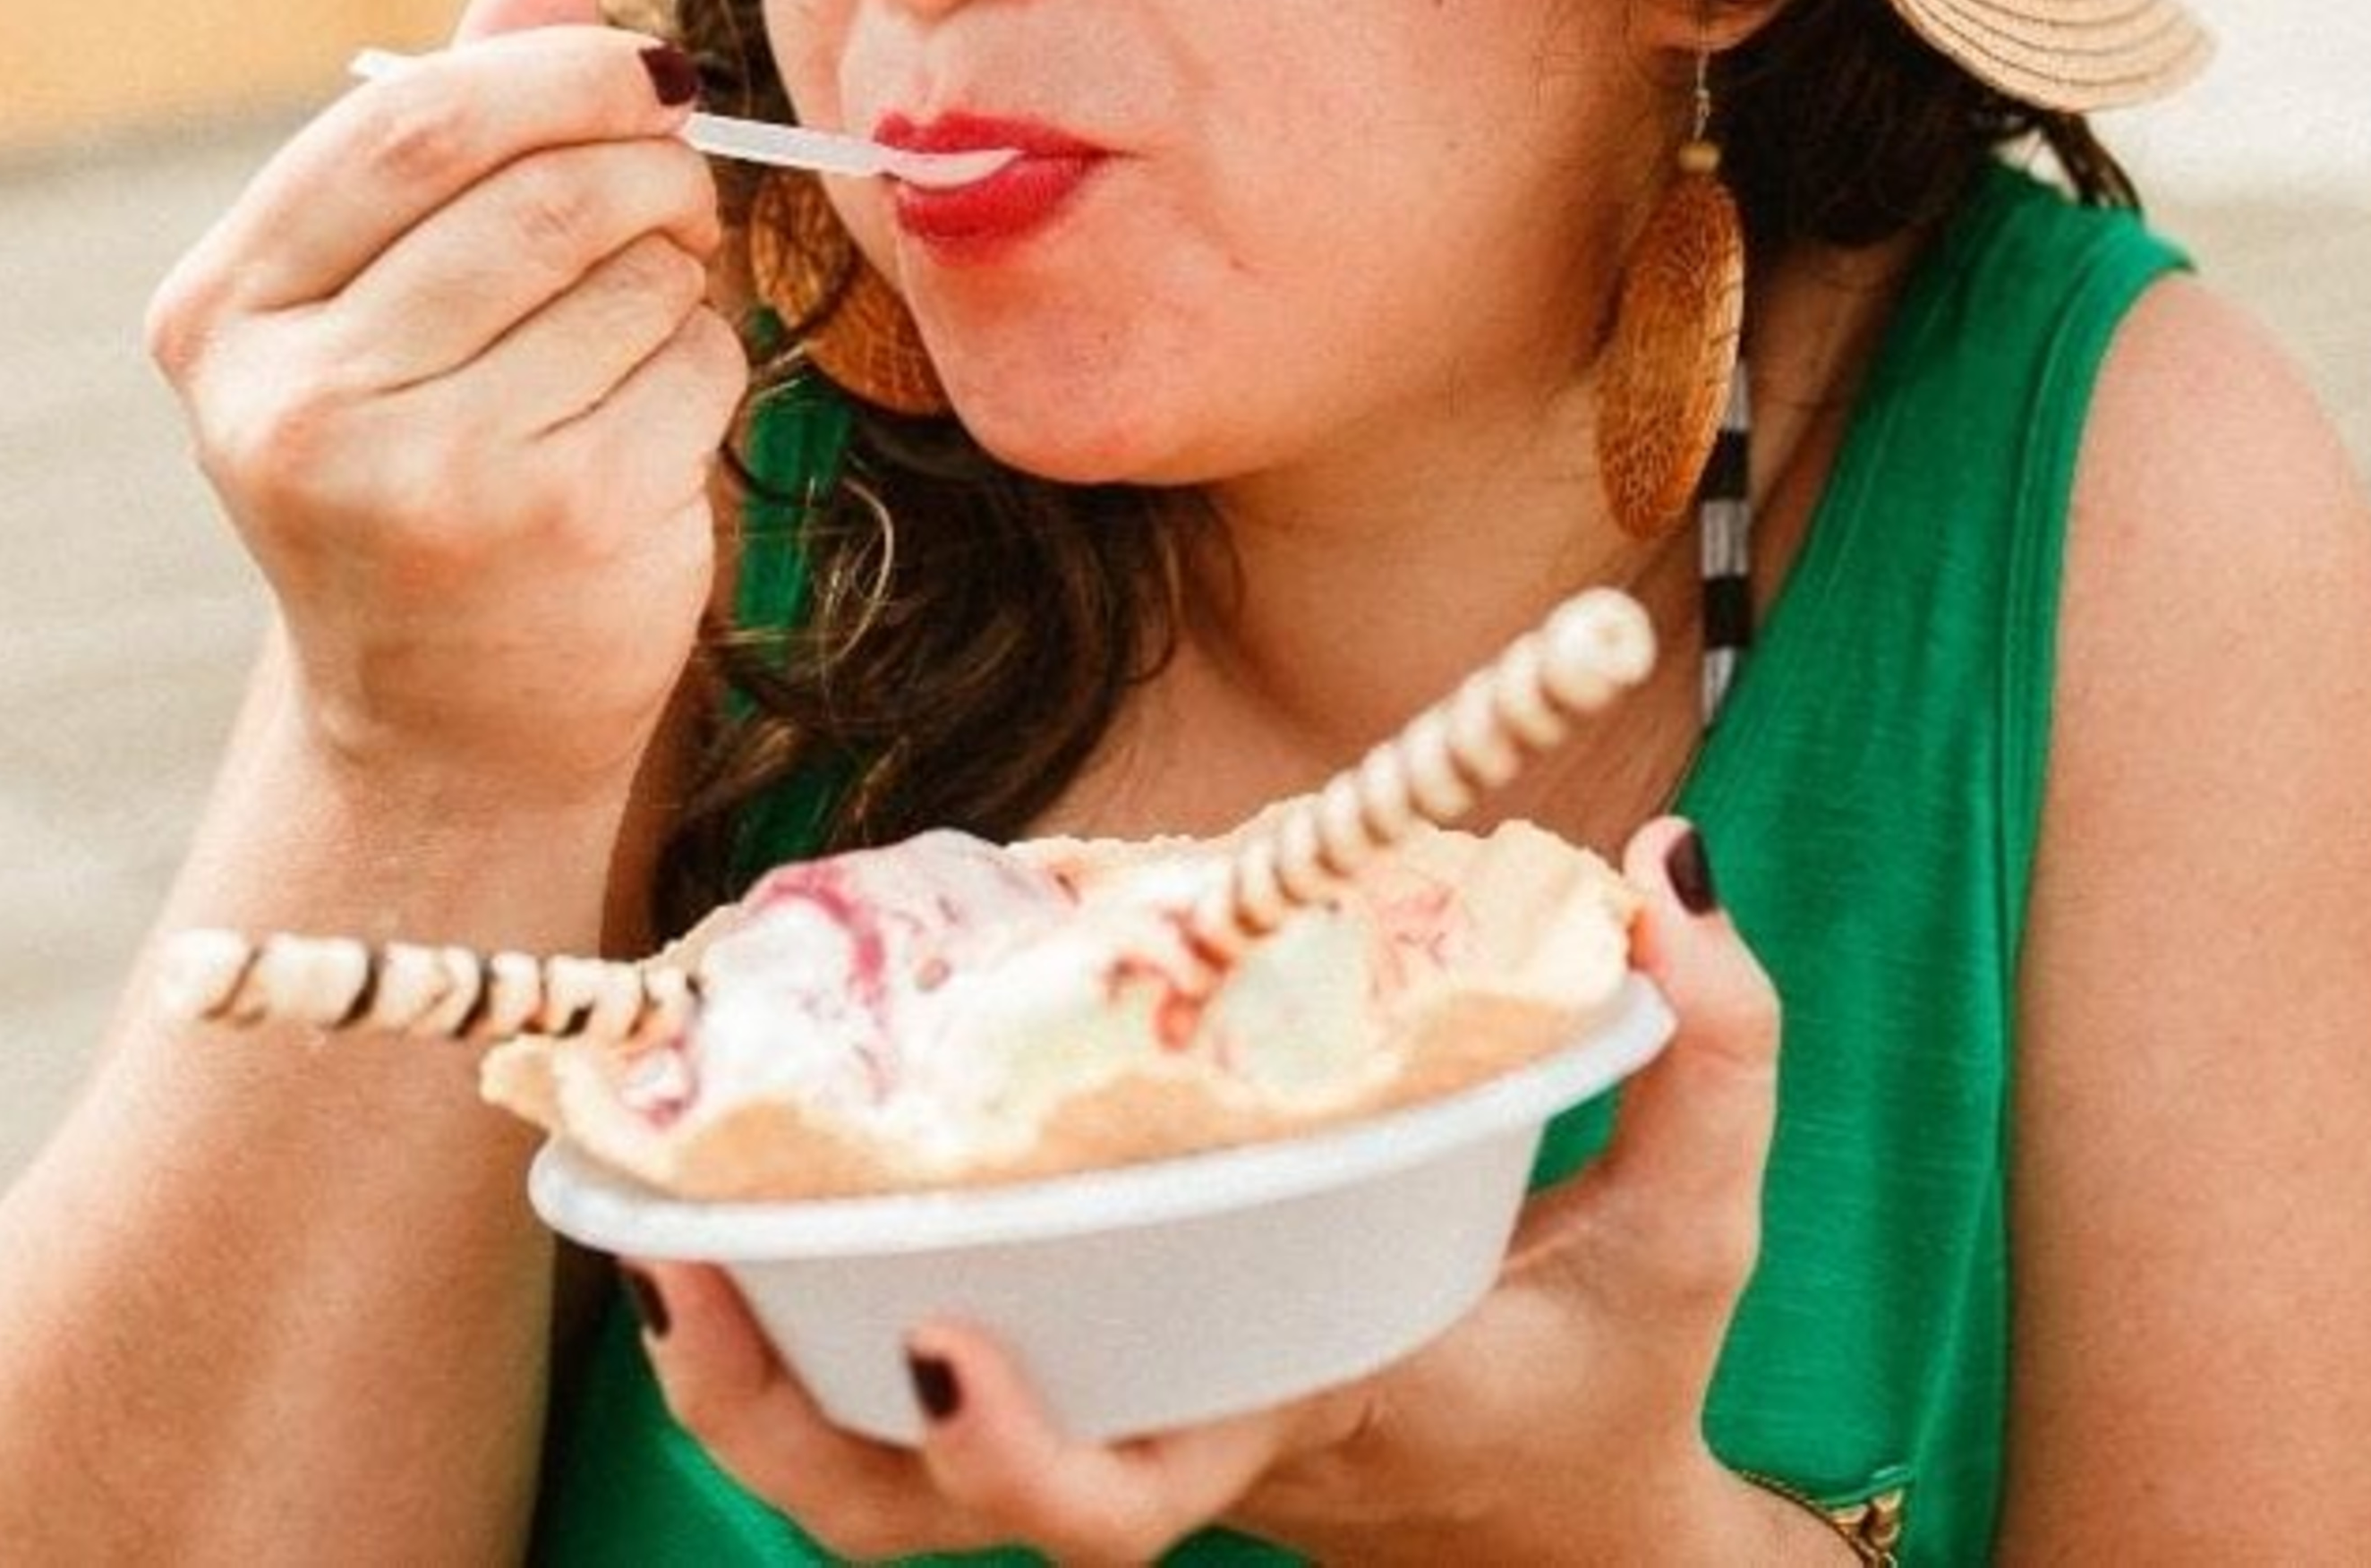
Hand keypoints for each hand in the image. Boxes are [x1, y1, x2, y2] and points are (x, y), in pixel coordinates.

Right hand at [145, 0, 747, 805]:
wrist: (445, 720)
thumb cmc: (425, 470)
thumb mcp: (393, 303)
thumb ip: (458, 135)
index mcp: (224, 316)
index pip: (409, 126)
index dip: (558, 73)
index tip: (643, 68)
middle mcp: (297, 400)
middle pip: (537, 188)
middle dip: (646, 158)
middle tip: (680, 178)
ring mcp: (427, 474)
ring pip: (634, 272)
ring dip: (680, 271)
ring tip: (642, 319)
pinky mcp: (561, 525)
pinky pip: (696, 363)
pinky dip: (708, 363)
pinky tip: (653, 421)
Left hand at [620, 819, 1781, 1563]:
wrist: (1562, 1514)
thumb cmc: (1619, 1370)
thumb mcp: (1698, 1228)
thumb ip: (1711, 1053)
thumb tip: (1666, 867)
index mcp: (1299, 1415)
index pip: (1139, 1490)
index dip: (1023, 1445)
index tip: (944, 1327)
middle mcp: (1179, 1441)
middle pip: (931, 1521)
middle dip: (788, 1430)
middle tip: (684, 1273)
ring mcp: (1122, 1423)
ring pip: (882, 1493)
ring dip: (754, 1394)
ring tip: (659, 1250)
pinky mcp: (1096, 1378)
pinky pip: (906, 1407)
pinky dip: (808, 1337)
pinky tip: (738, 1218)